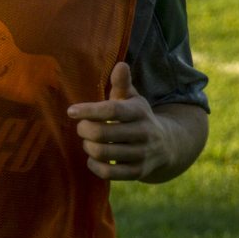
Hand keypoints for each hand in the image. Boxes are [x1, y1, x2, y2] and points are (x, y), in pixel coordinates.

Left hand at [69, 62, 172, 181]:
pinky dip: (94, 165)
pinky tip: (93, 157)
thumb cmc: (138, 117)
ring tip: (88, 141)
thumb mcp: (133, 99)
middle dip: (84, 129)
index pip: (112, 110)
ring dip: (88, 146)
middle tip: (81, 127)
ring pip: (103, 153)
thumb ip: (123, 84)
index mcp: (139, 112)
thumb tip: (120, 64)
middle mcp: (143, 133)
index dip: (89, 110)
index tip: (71, 111)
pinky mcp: (138, 172)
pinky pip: (109, 173)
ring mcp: (142, 155)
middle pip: (102, 133)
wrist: (167, 145)